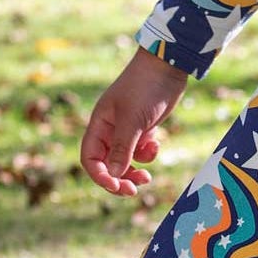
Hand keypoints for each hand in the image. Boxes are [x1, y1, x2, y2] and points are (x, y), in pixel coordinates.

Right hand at [80, 48, 189, 196]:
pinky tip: (157, 142)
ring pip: (126, 160)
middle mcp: (110, 129)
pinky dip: (148, 153)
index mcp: (99, 125)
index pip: (90, 158)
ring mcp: (127, 129)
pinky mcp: (144, 128)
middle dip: (118, 179)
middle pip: (107, 164)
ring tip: (147, 178)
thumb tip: (114, 175)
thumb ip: (123, 148)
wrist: (167, 66)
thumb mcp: (133, 120)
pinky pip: (141, 150)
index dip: (99, 175)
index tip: (116, 186)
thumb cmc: (145, 88)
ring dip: (134, 171)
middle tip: (132, 191)